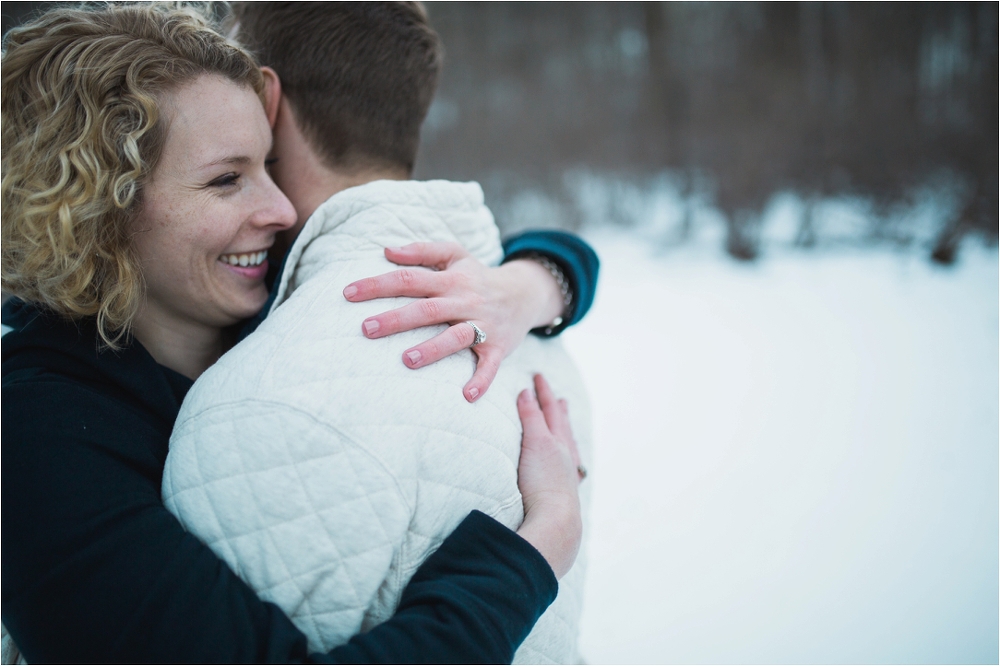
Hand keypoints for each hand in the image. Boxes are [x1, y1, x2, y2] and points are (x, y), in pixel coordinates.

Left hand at [343, 242, 563, 401]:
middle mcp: (465, 301)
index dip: (378, 284)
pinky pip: (490, 366)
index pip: (409, 279)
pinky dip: (481, 380)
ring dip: (432, 349)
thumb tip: (386, 250)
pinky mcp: (498, 348)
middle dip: (396, 319)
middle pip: (427, 310)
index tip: (348, 293)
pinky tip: (467, 395)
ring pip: (456, 337)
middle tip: (366, 328)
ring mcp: (483, 326)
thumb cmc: (477, 276)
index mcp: (451, 279)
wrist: (525, 293)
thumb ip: (421, 251)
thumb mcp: (455, 254)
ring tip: (406, 360)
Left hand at [513, 374, 582, 579]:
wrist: (557, 530)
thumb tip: (536, 538)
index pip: (566, 452)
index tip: (562, 424)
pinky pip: (533, 418)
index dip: (564, 437)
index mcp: (568, 480)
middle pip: (562, 429)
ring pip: (550, 418)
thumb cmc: (548, 535)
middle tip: (558, 396)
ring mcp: (554, 452)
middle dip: (558, 411)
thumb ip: (540, 522)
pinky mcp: (540, 444)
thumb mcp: (546, 525)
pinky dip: (530, 403)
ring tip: (540, 383)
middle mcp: (566, 462)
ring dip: (545, 398)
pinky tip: (524, 390)